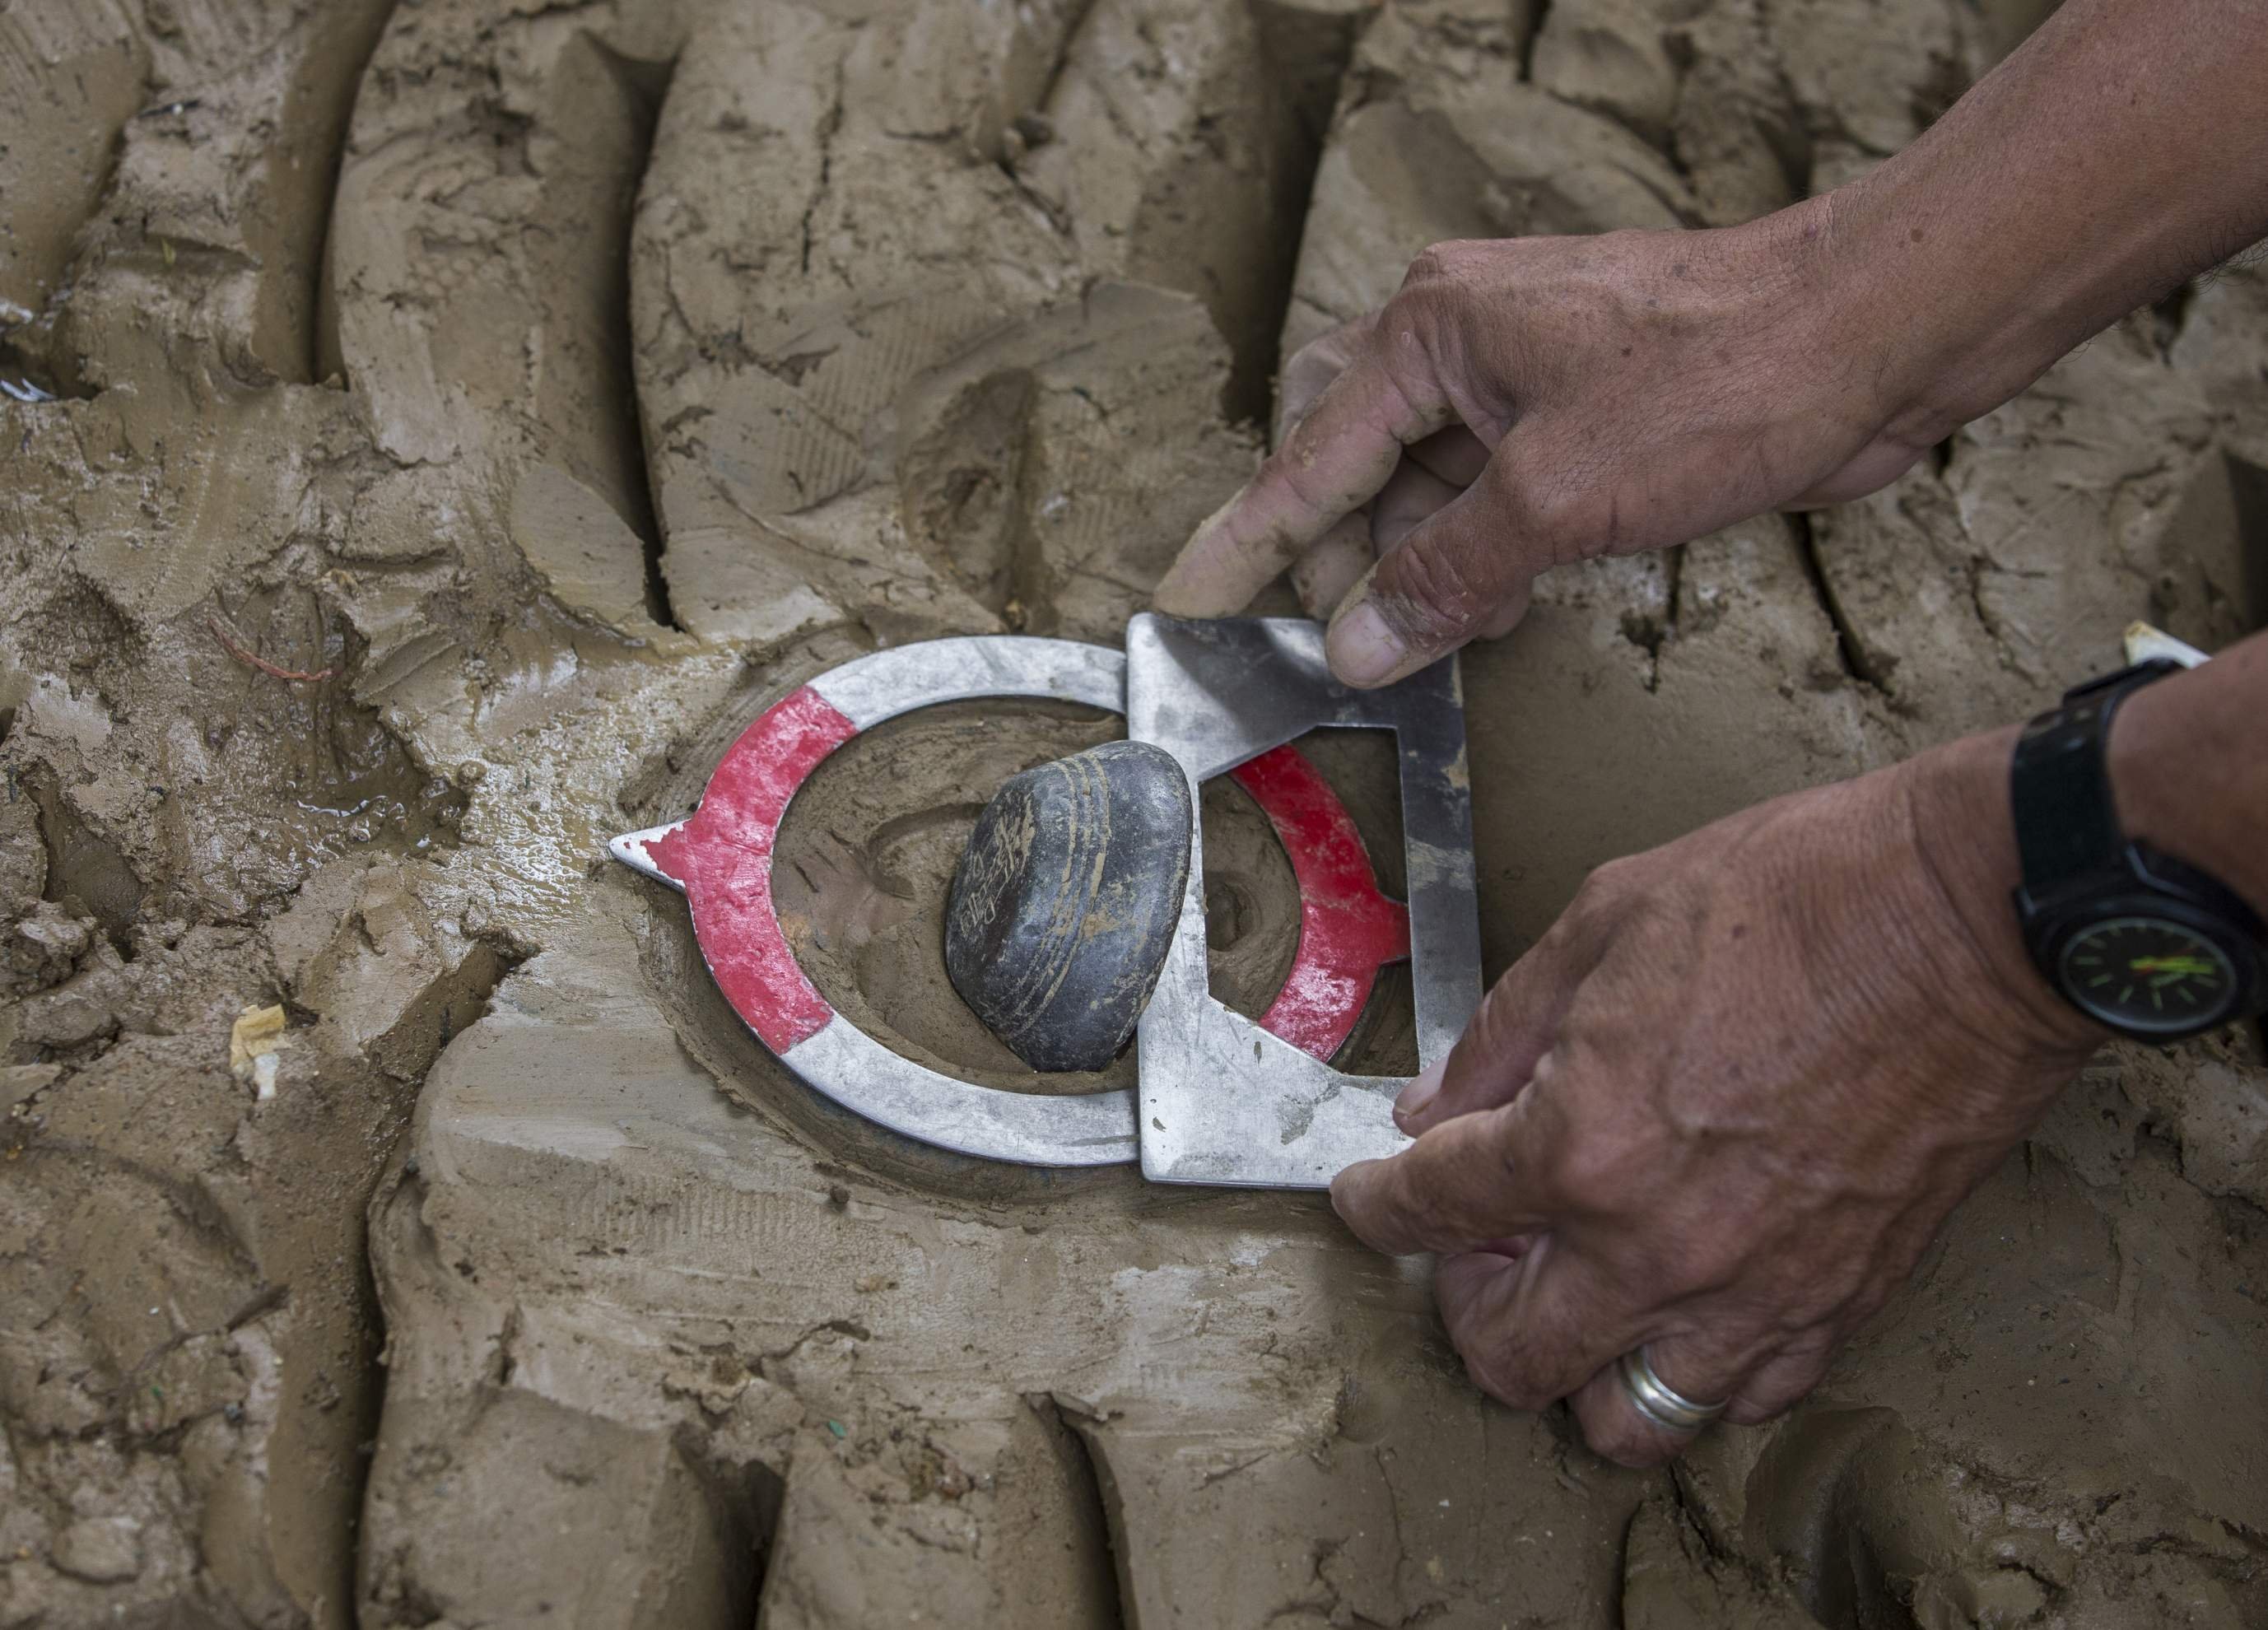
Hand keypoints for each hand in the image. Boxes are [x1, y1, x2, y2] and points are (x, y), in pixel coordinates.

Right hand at [1153, 209, 1949, 686]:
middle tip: (1350, 642)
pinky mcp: (1580, 409)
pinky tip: (1497, 604)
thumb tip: (1358, 643)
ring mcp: (1524, 372)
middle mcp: (1463, 339)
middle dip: (1345, 559)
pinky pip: (1488, 490)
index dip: (1246, 545)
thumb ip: (1445, 577)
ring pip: (1424, 484)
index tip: (1187, 603)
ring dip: (1422, 565)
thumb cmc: (1725, 378)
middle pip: (1352, 465)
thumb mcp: (1558, 497)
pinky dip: (1479, 551)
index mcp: (1433, 330)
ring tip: (1440, 632)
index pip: (1308, 459)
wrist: (1874, 334)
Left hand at [1329, 730, 2101, 1466]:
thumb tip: (1438, 1103)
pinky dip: (1691, 1367)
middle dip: (1464, 1299)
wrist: (1974, 921)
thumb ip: (1502, 1032)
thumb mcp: (1604, 921)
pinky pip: (1740, 1399)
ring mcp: (1756, 1294)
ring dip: (1576, 1359)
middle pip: (1507, 1356)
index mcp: (1580, 1145)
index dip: (1373, 1202)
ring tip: (1577, 1278)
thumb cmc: (1797, 898)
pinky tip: (1680, 1295)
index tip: (1368, 1193)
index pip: (1426, 1212)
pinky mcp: (1842, 1305)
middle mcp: (1658, 1249)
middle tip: (1479, 1234)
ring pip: (1622, 1416)